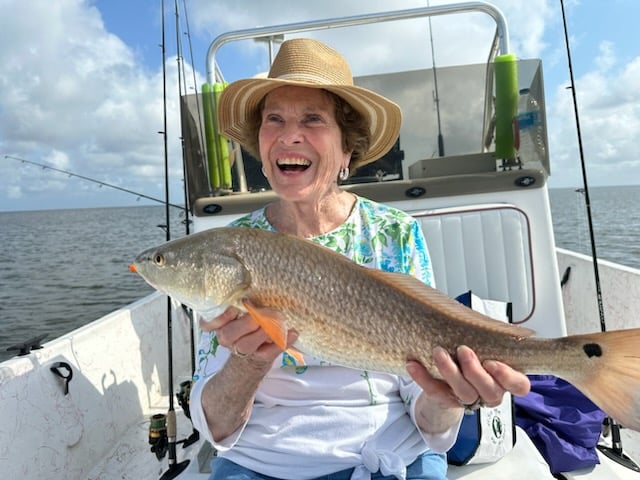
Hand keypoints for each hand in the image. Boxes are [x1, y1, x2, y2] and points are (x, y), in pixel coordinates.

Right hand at [200, 306, 296, 364]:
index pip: (207, 323)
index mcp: (220, 323)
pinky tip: (293, 333)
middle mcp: (227, 338)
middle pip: (228, 334)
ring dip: (263, 332)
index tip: (233, 308)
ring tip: (278, 321)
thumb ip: (243, 297)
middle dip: (246, 323)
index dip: (218, 317)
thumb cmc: (249, 322)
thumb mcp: (242, 309)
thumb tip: (252, 274)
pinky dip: (282, 342)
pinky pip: (268, 353)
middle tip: (260, 314)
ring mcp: (242, 349)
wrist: (255, 354)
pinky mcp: (259, 358)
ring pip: (246, 345)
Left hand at [406, 345, 529, 432]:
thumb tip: (474, 317)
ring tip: (438, 352)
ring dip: (450, 372)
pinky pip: (435, 392)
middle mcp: (490, 393)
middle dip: (475, 371)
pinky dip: (423, 378)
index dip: (508, 377)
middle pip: (489, 391)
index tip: (492, 362)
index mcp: (504, 380)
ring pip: (464, 393)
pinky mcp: (445, 400)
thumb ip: (485, 336)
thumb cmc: (469, 357)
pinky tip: (413, 364)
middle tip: (463, 350)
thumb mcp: (481, 345)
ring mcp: (468, 400)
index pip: (519, 385)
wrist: (445, 382)